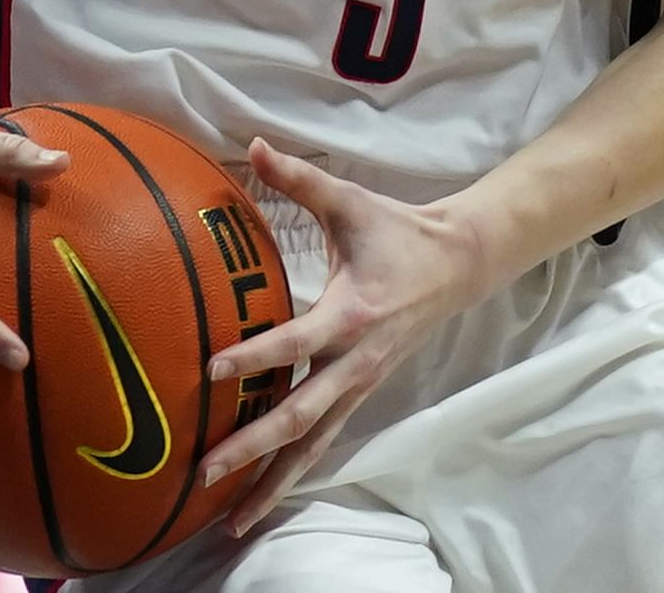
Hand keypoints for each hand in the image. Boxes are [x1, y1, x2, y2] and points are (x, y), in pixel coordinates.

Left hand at [197, 140, 496, 534]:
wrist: (458, 265)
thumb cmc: (395, 230)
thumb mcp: (348, 199)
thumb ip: (298, 177)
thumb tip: (252, 144)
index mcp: (353, 314)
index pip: (296, 342)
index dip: (255, 356)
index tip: (210, 371)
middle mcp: (357, 362)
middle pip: (301, 415)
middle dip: (253, 446)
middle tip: (206, 471)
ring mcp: (361, 385)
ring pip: (314, 443)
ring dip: (274, 479)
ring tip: (233, 519)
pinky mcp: (360, 393)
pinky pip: (324, 440)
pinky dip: (293, 471)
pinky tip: (263, 499)